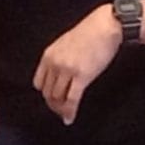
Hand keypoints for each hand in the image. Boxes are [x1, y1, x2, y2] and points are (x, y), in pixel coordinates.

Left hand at [33, 5, 123, 123]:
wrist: (105, 26)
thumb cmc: (90, 32)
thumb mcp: (65, 43)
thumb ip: (58, 59)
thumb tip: (59, 76)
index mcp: (48, 55)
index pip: (39, 83)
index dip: (45, 94)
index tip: (52, 100)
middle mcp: (54, 63)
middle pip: (47, 93)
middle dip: (53, 105)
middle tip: (61, 111)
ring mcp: (67, 70)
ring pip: (57, 98)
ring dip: (61, 109)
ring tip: (66, 114)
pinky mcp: (82, 76)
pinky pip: (71, 100)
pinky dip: (70, 112)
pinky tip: (70, 118)